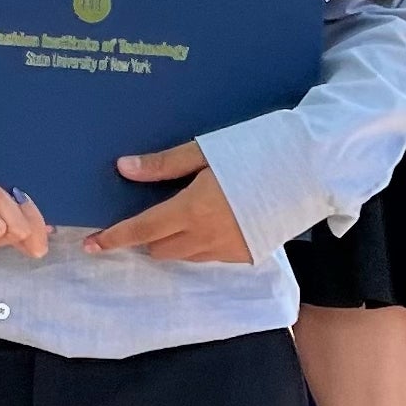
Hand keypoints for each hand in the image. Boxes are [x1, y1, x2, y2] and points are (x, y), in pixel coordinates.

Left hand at [84, 143, 252, 263]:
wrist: (314, 166)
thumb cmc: (258, 148)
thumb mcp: (206, 150)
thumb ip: (164, 164)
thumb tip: (124, 169)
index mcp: (192, 209)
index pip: (142, 230)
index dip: (114, 238)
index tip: (90, 245)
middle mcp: (208, 237)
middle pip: (161, 249)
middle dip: (146, 237)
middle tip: (145, 213)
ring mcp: (231, 250)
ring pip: (186, 255)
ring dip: (174, 241)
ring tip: (178, 214)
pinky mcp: (250, 254)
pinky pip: (212, 256)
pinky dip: (200, 244)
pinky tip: (210, 219)